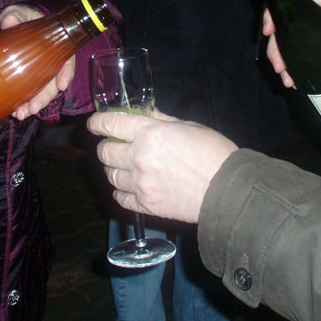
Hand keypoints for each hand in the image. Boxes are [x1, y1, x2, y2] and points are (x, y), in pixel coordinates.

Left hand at [0, 4, 74, 119]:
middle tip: (33, 108)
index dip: (66, 73)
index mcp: (56, 43)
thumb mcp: (20, 12)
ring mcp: (40, 71)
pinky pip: (30, 93)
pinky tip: (16, 112)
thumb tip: (8, 22)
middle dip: (45, 97)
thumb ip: (15, 15)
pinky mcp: (28, 78)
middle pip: (54, 82)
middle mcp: (51, 61)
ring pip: (42, 91)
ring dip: (34, 104)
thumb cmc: (22, 17)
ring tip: (21, 114)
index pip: (67, 60)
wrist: (13, 25)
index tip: (61, 86)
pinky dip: (24, 103)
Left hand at [87, 109, 237, 222]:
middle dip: (106, 146)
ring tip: (123, 166)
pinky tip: (128, 187)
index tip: (95, 123)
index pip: (110, 124)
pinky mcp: (146, 205)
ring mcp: (140, 183)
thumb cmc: (213, 153)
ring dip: (113, 168)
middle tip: (114, 145)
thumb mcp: (188, 126)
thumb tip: (145, 114)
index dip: (97, 122)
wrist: (226, 190)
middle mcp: (139, 157)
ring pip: (110, 175)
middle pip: (105, 152)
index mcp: (149, 133)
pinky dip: (121, 191)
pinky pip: (120, 198)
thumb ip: (162, 120)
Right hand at [263, 0, 320, 85]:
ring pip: (291, 41)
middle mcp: (310, 9)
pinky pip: (303, 49)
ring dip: (286, 59)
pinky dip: (298, 63)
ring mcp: (314, 24)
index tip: (268, 34)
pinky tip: (297, 77)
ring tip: (287, 78)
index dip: (272, 17)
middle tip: (280, 68)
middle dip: (278, 49)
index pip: (284, 4)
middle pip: (284, 28)